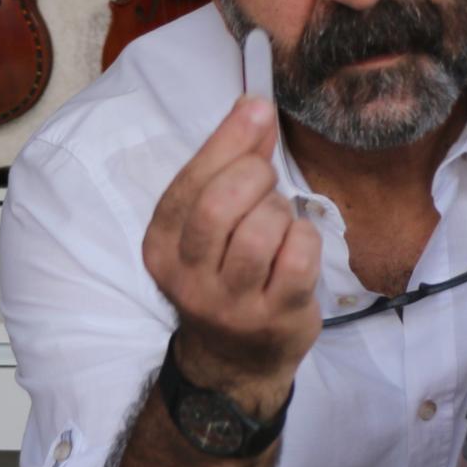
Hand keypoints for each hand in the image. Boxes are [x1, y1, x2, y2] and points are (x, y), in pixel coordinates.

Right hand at [141, 96, 322, 407]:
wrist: (234, 360)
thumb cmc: (226, 274)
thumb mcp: (211, 222)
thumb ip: (230, 164)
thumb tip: (254, 106)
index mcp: (161, 244)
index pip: (190, 182)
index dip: (229, 139)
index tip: (258, 109)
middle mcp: (187, 276)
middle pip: (221, 204)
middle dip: (255, 177)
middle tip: (266, 187)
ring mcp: (229, 302)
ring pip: (263, 229)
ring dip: (281, 213)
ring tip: (278, 225)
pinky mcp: (273, 317)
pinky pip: (298, 257)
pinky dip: (306, 239)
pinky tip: (298, 247)